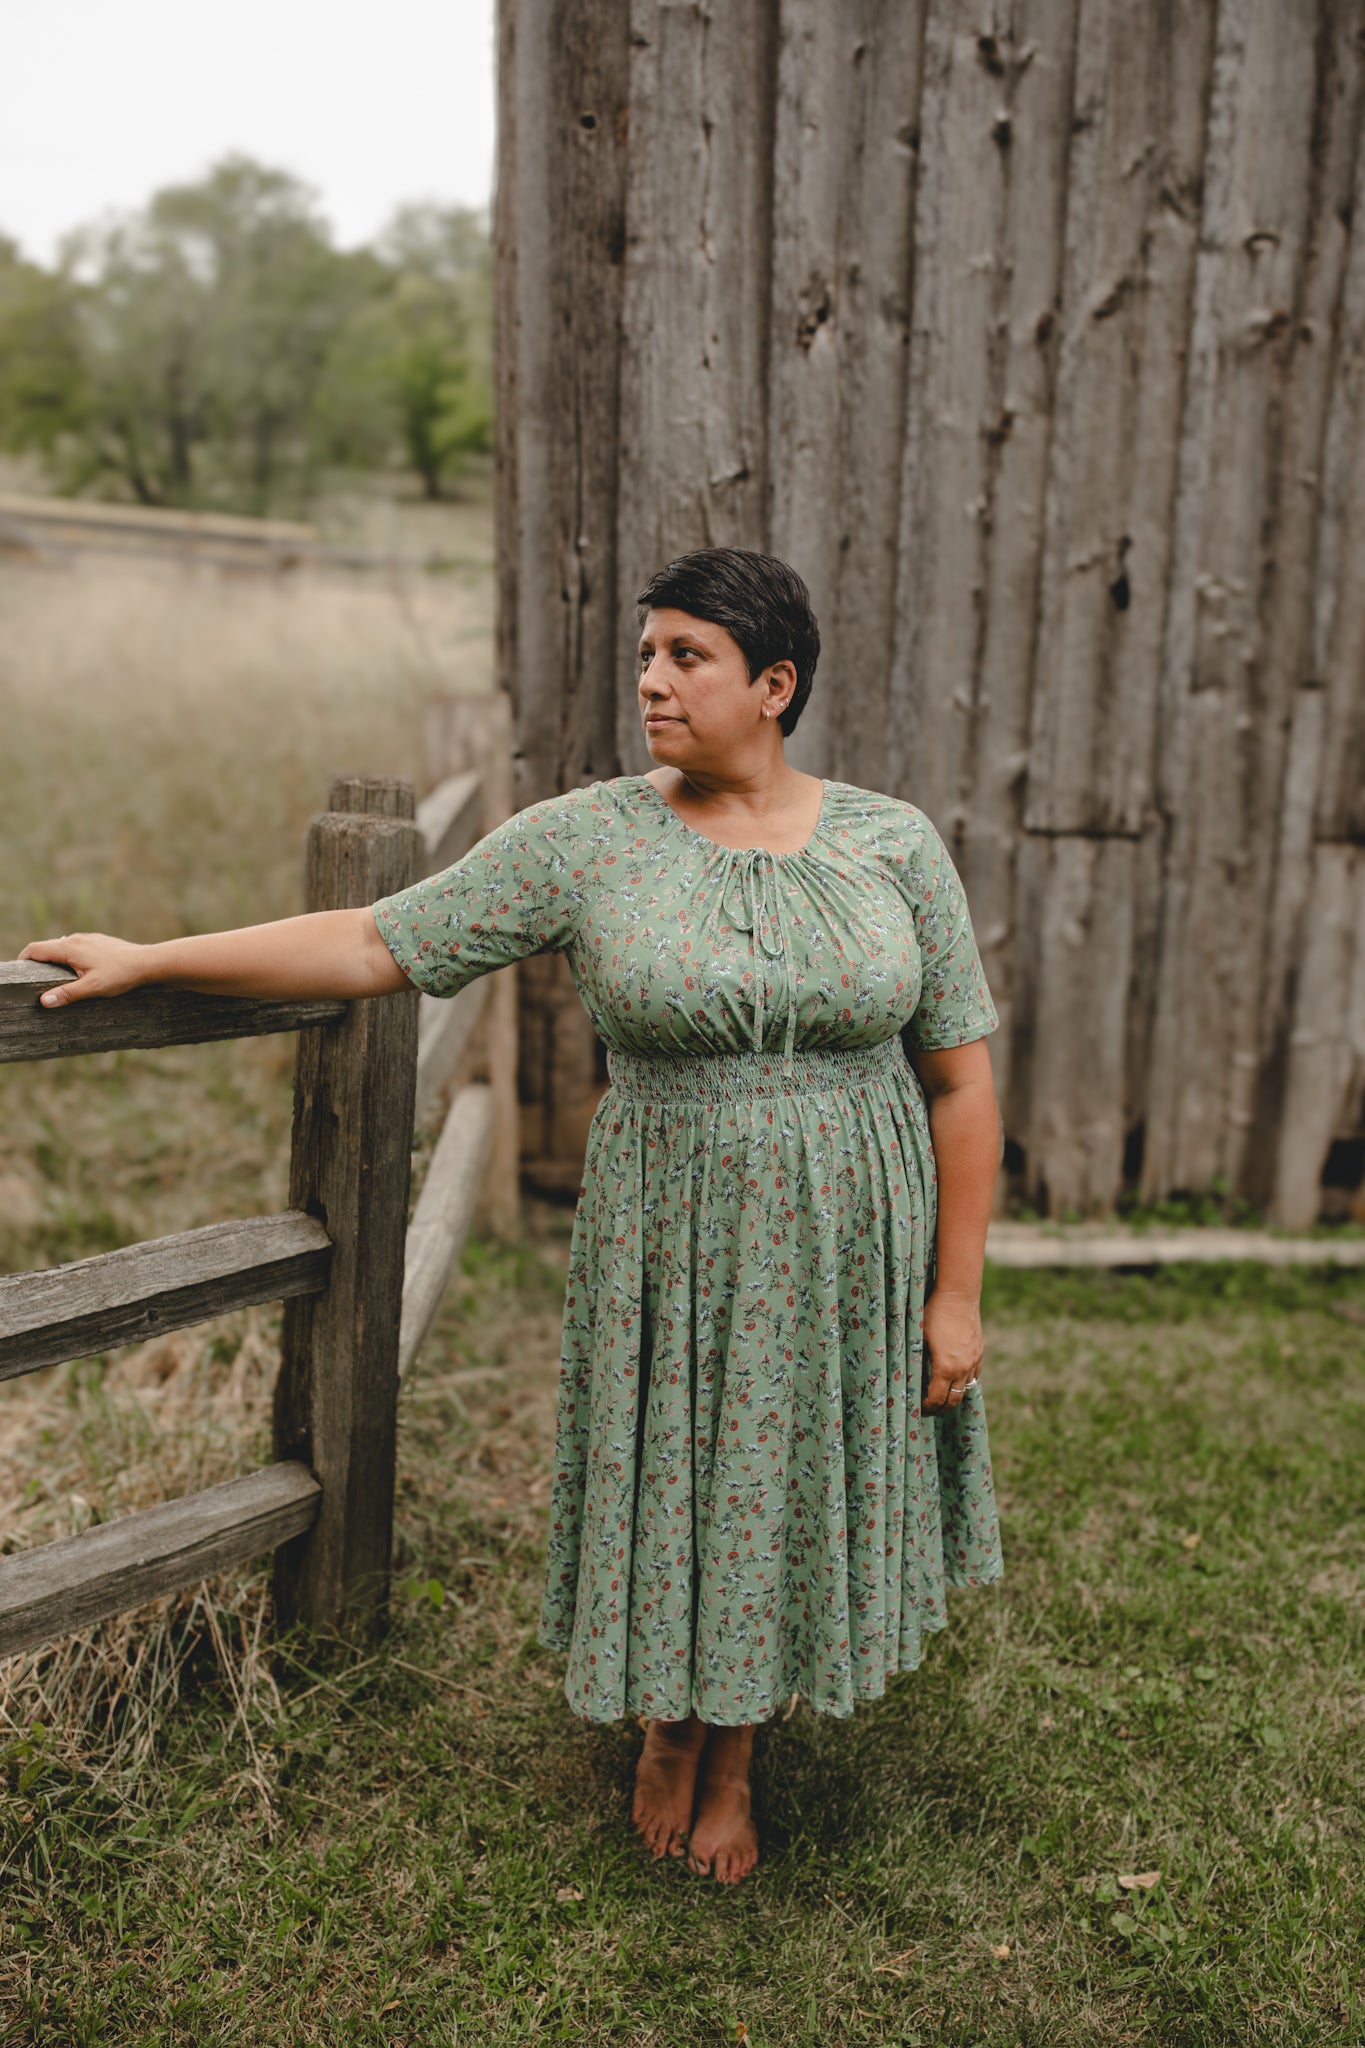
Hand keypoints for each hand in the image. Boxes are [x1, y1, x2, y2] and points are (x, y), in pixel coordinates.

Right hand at [19, 934, 146, 1006]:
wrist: (147, 962)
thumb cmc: (121, 975)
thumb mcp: (92, 988)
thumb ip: (67, 994)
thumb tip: (43, 1001)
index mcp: (69, 948)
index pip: (35, 949)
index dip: (23, 960)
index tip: (19, 973)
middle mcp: (76, 939)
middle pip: (46, 947)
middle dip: (37, 961)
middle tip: (33, 980)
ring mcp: (87, 939)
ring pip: (61, 946)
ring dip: (53, 959)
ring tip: (54, 978)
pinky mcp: (97, 941)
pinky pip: (75, 947)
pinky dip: (68, 957)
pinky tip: (76, 971)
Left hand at [921, 1287, 983, 1413]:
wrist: (958, 1296)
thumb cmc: (934, 1314)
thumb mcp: (918, 1337)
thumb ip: (916, 1360)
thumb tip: (907, 1376)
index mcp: (945, 1368)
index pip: (936, 1399)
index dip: (926, 1408)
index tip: (918, 1408)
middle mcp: (962, 1369)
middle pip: (953, 1401)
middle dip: (940, 1409)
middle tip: (929, 1409)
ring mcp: (974, 1361)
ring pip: (966, 1390)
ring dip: (953, 1396)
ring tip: (941, 1396)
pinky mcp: (979, 1353)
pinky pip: (974, 1376)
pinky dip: (964, 1383)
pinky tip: (954, 1379)